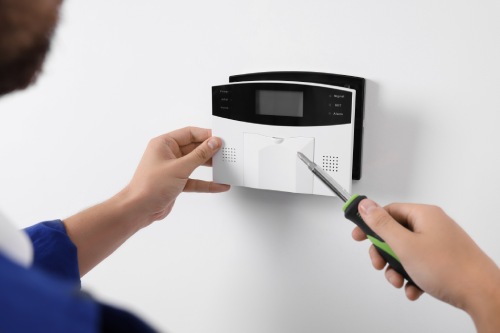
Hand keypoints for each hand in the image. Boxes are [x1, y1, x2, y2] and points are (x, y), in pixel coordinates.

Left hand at [63, 126, 229, 275]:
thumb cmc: (148, 187)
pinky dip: (206, 183)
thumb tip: (213, 143)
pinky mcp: (176, 182)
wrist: (139, 209)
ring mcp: (172, 168)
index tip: (220, 139)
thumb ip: (199, 155)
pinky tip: (218, 185)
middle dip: (209, 151)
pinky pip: (195, 179)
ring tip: (224, 166)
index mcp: (164, 144)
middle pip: (194, 148)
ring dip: (209, 166)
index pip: (189, 133)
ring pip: (195, 163)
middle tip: (224, 152)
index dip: (206, 135)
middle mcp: (168, 154)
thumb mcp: (179, 168)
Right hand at [352, 199, 499, 331]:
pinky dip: (412, 276)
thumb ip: (381, 225)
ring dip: (397, 268)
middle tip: (381, 263)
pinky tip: (414, 287)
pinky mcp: (443, 260)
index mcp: (423, 215)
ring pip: (405, 252)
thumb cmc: (451, 268)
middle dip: (384, 252)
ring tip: (400, 279)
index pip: (388, 211)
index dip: (370, 223)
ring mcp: (439, 243)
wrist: (482, 294)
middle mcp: (432, 226)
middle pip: (395, 233)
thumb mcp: (405, 245)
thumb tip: (366, 205)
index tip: (357, 234)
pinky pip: (418, 264)